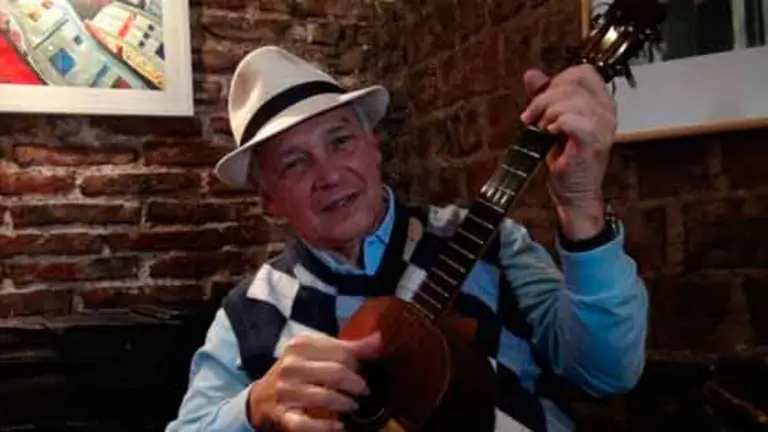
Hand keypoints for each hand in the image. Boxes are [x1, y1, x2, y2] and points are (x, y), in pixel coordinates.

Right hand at [247, 332, 382, 430]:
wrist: (261, 399)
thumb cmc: (296, 372)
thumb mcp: (317, 354)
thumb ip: (349, 348)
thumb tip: (379, 339)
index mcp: (300, 346)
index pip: (342, 352)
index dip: (358, 363)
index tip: (363, 370)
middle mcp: (290, 366)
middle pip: (337, 373)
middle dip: (356, 384)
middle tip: (363, 391)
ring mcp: (285, 392)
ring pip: (327, 397)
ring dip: (347, 404)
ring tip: (353, 405)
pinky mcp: (283, 416)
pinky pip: (310, 425)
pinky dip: (329, 427)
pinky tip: (339, 425)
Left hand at [519, 65, 616, 239]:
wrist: (575, 193)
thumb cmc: (568, 160)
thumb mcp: (553, 120)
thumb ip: (544, 95)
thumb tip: (532, 76)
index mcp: (602, 102)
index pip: (582, 72)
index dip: (557, 81)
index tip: (542, 99)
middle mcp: (607, 111)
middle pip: (572, 83)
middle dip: (544, 98)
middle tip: (534, 117)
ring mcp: (602, 127)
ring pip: (569, 99)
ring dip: (547, 112)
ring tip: (543, 128)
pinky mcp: (592, 142)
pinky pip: (572, 119)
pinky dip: (556, 123)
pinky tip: (551, 134)